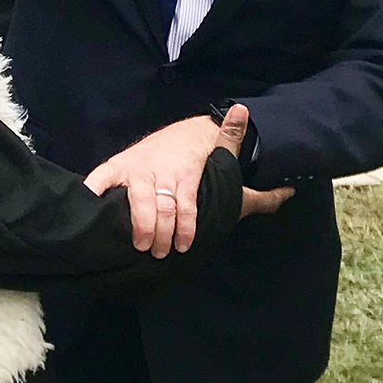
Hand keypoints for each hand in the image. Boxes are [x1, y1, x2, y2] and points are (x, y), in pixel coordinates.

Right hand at [84, 105, 288, 256]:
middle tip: (159, 252)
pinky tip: (90, 205)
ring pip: (136, 198)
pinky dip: (93, 190)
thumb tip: (292, 191)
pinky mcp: (118, 166)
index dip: (185, 226)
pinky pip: (101, 177)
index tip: (185, 244)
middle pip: (160, 206)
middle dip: (159, 233)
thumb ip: (259, 189)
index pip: (185, 202)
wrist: (186, 130)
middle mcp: (161, 171)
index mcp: (187, 174)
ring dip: (138, 223)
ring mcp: (137, 169)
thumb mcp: (233, 174)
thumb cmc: (208, 162)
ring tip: (140, 244)